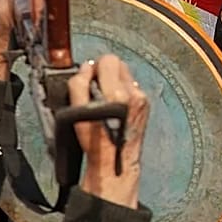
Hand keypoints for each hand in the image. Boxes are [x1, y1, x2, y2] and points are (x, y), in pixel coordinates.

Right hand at [71, 56, 150, 208]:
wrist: (114, 162)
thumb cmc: (94, 142)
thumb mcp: (76, 112)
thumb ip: (78, 84)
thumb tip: (86, 68)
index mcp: (116, 94)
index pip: (109, 60)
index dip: (95, 66)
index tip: (89, 77)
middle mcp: (133, 94)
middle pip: (119, 64)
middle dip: (106, 72)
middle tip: (95, 87)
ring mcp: (142, 99)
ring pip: (127, 75)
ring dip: (114, 81)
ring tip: (104, 98)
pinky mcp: (146, 105)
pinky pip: (133, 88)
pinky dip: (123, 92)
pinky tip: (115, 106)